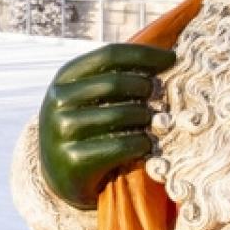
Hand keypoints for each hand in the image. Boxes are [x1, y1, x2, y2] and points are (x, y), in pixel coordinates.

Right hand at [38, 43, 174, 208]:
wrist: (60, 174)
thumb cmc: (87, 127)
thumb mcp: (88, 97)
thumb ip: (113, 77)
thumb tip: (165, 57)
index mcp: (64, 78)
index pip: (109, 55)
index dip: (143, 55)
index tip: (172, 59)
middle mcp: (58, 101)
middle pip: (115, 83)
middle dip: (145, 87)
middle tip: (160, 95)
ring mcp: (62, 131)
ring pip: (120, 115)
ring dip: (146, 117)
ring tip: (153, 121)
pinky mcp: (73, 160)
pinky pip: (121, 146)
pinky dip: (141, 143)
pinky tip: (146, 144)